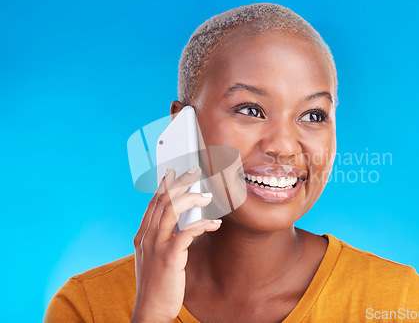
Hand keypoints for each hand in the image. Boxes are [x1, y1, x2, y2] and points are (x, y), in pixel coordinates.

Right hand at [131, 166, 220, 322]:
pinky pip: (185, 234)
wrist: (150, 310)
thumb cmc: (157, 284)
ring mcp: (156, 247)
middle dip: (180, 182)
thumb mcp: (154, 257)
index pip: (152, 203)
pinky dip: (201, 225)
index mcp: (142, 236)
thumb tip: (180, 222)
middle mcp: (146, 238)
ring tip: (207, 196)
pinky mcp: (169, 259)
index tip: (172, 171)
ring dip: (191, 199)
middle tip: (195, 171)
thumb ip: (162, 238)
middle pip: (162, 201)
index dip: (163, 185)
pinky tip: (213, 223)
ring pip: (171, 211)